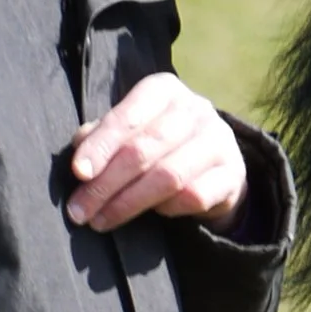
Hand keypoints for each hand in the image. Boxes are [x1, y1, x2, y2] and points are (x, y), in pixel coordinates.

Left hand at [65, 73, 247, 232]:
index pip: (128, 115)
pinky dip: (167, 209)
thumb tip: (80, 150)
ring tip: (101, 221)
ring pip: (167, 176)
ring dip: (128, 203)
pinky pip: (193, 196)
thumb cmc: (161, 146)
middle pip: (144, 149)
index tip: (78, 172)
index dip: (101, 145)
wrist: (215, 167)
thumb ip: (104, 136)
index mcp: (164, 90)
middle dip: (106, 183)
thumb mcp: (131, 132)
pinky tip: (152, 215)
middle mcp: (195, 109)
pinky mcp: (232, 173)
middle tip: (79, 210)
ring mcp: (218, 140)